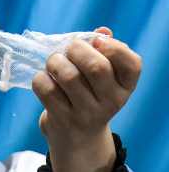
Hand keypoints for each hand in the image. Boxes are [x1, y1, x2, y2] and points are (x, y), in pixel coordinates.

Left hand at [32, 28, 141, 171]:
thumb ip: (105, 51)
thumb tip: (101, 31)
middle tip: (68, 50)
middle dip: (77, 49)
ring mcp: (86, 114)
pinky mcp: (62, 120)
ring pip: (68, 76)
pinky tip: (44, 79)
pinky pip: (47, 90)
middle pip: (96, 67)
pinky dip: (41, 78)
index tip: (96, 41)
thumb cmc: (90, 96)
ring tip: (53, 62)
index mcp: (125, 88)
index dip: (114, 47)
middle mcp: (110, 103)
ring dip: (55, 61)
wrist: (77, 139)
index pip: (132, 64)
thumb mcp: (104, 78)